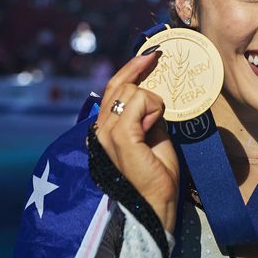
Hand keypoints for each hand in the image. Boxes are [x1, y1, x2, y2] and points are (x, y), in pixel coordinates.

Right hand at [95, 50, 179, 232]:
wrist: (157, 203)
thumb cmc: (156, 173)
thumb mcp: (152, 135)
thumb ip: (145, 115)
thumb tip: (152, 93)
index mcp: (104, 130)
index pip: (112, 90)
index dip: (129, 69)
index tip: (147, 54)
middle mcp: (100, 130)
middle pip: (119, 85)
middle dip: (140, 71)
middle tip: (156, 56)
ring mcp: (107, 133)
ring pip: (131, 91)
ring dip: (153, 103)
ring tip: (155, 125)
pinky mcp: (120, 137)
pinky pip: (140, 101)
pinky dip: (154, 109)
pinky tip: (154, 126)